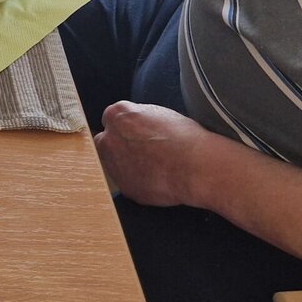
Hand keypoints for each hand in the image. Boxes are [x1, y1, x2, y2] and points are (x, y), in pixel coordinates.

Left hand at [94, 101, 218, 208]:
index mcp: (117, 116)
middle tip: (143, 151)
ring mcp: (114, 166)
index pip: (111, 120)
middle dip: (120, 146)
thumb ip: (137, 118)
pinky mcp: (125, 188)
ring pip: (116, 164)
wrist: (195, 165)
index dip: (126, 128)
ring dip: (128, 165)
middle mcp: (109, 140)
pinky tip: (158, 179)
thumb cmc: (183, 138)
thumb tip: (137, 126)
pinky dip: (139, 182)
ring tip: (155, 166)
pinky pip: (128, 183)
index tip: (136, 134)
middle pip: (107, 142)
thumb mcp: (157, 113)